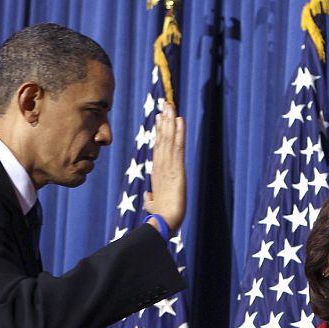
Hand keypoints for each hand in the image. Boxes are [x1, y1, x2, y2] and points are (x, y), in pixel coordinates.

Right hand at [144, 103, 185, 233]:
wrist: (163, 222)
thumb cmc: (160, 216)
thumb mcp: (153, 205)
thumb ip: (151, 198)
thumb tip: (149, 198)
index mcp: (156, 173)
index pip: (158, 149)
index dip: (159, 133)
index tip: (159, 119)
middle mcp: (161, 166)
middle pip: (162, 139)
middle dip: (163, 121)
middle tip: (164, 104)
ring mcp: (168, 166)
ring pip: (168, 139)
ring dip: (169, 121)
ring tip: (169, 106)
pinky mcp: (177, 169)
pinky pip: (178, 146)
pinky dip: (179, 132)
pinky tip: (179, 119)